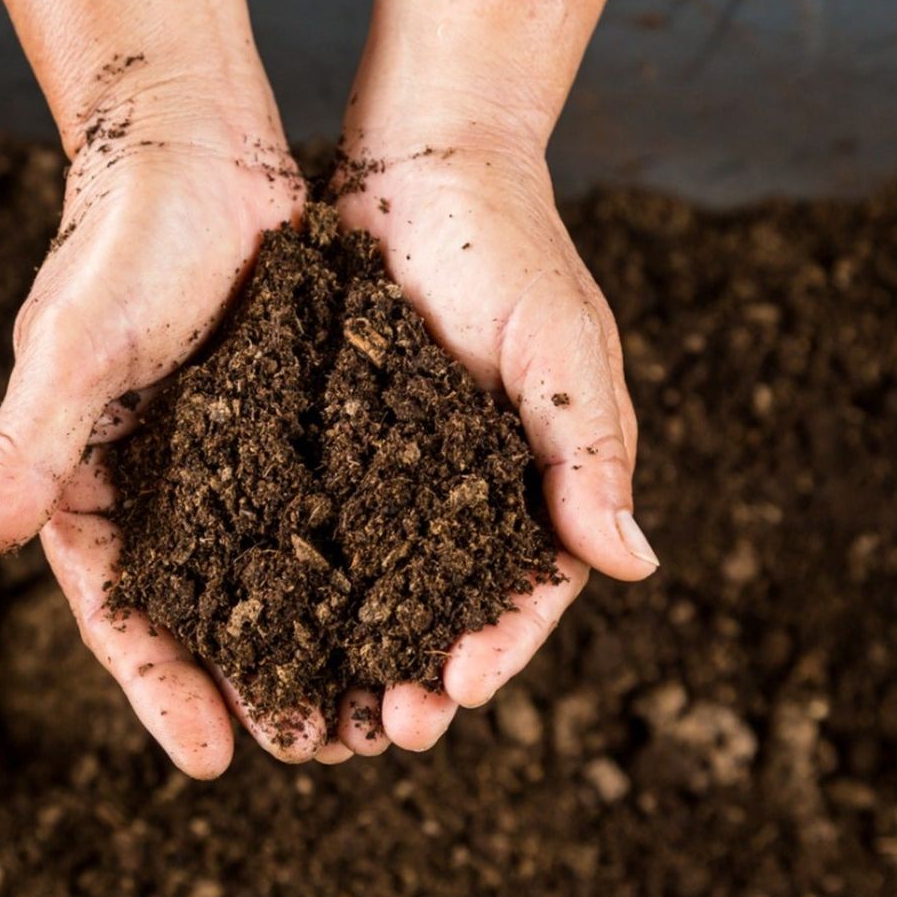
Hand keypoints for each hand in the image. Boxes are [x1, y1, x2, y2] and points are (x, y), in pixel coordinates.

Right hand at [0, 62, 322, 774]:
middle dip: (248, 683)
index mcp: (89, 482)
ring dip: (311, 639)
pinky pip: (321, 505)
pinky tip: (399, 602)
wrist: (197, 144)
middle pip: (202, 609)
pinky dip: (352, 559)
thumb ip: (20, 450)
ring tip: (364, 706)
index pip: (120, 609)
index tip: (211, 761)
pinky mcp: (287, 421)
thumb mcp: (74, 349)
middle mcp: (159, 483)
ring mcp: (228, 456)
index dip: (160, 687)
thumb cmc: (122, 240)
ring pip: (270, 570)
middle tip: (309, 750)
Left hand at [333, 131, 657, 750]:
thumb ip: (589, 451)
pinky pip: (311, 521)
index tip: (458, 691)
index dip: (498, 645)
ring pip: (373, 584)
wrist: (420, 167)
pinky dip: (296, 578)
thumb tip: (634, 564)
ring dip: (352, 650)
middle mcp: (460, 490)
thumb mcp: (561, 347)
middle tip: (383, 730)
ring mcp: (390, 471)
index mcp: (532, 480)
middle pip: (444, 607)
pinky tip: (262, 623)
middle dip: (418, 673)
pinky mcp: (328, 441)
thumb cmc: (508, 248)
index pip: (526, 588)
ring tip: (322, 709)